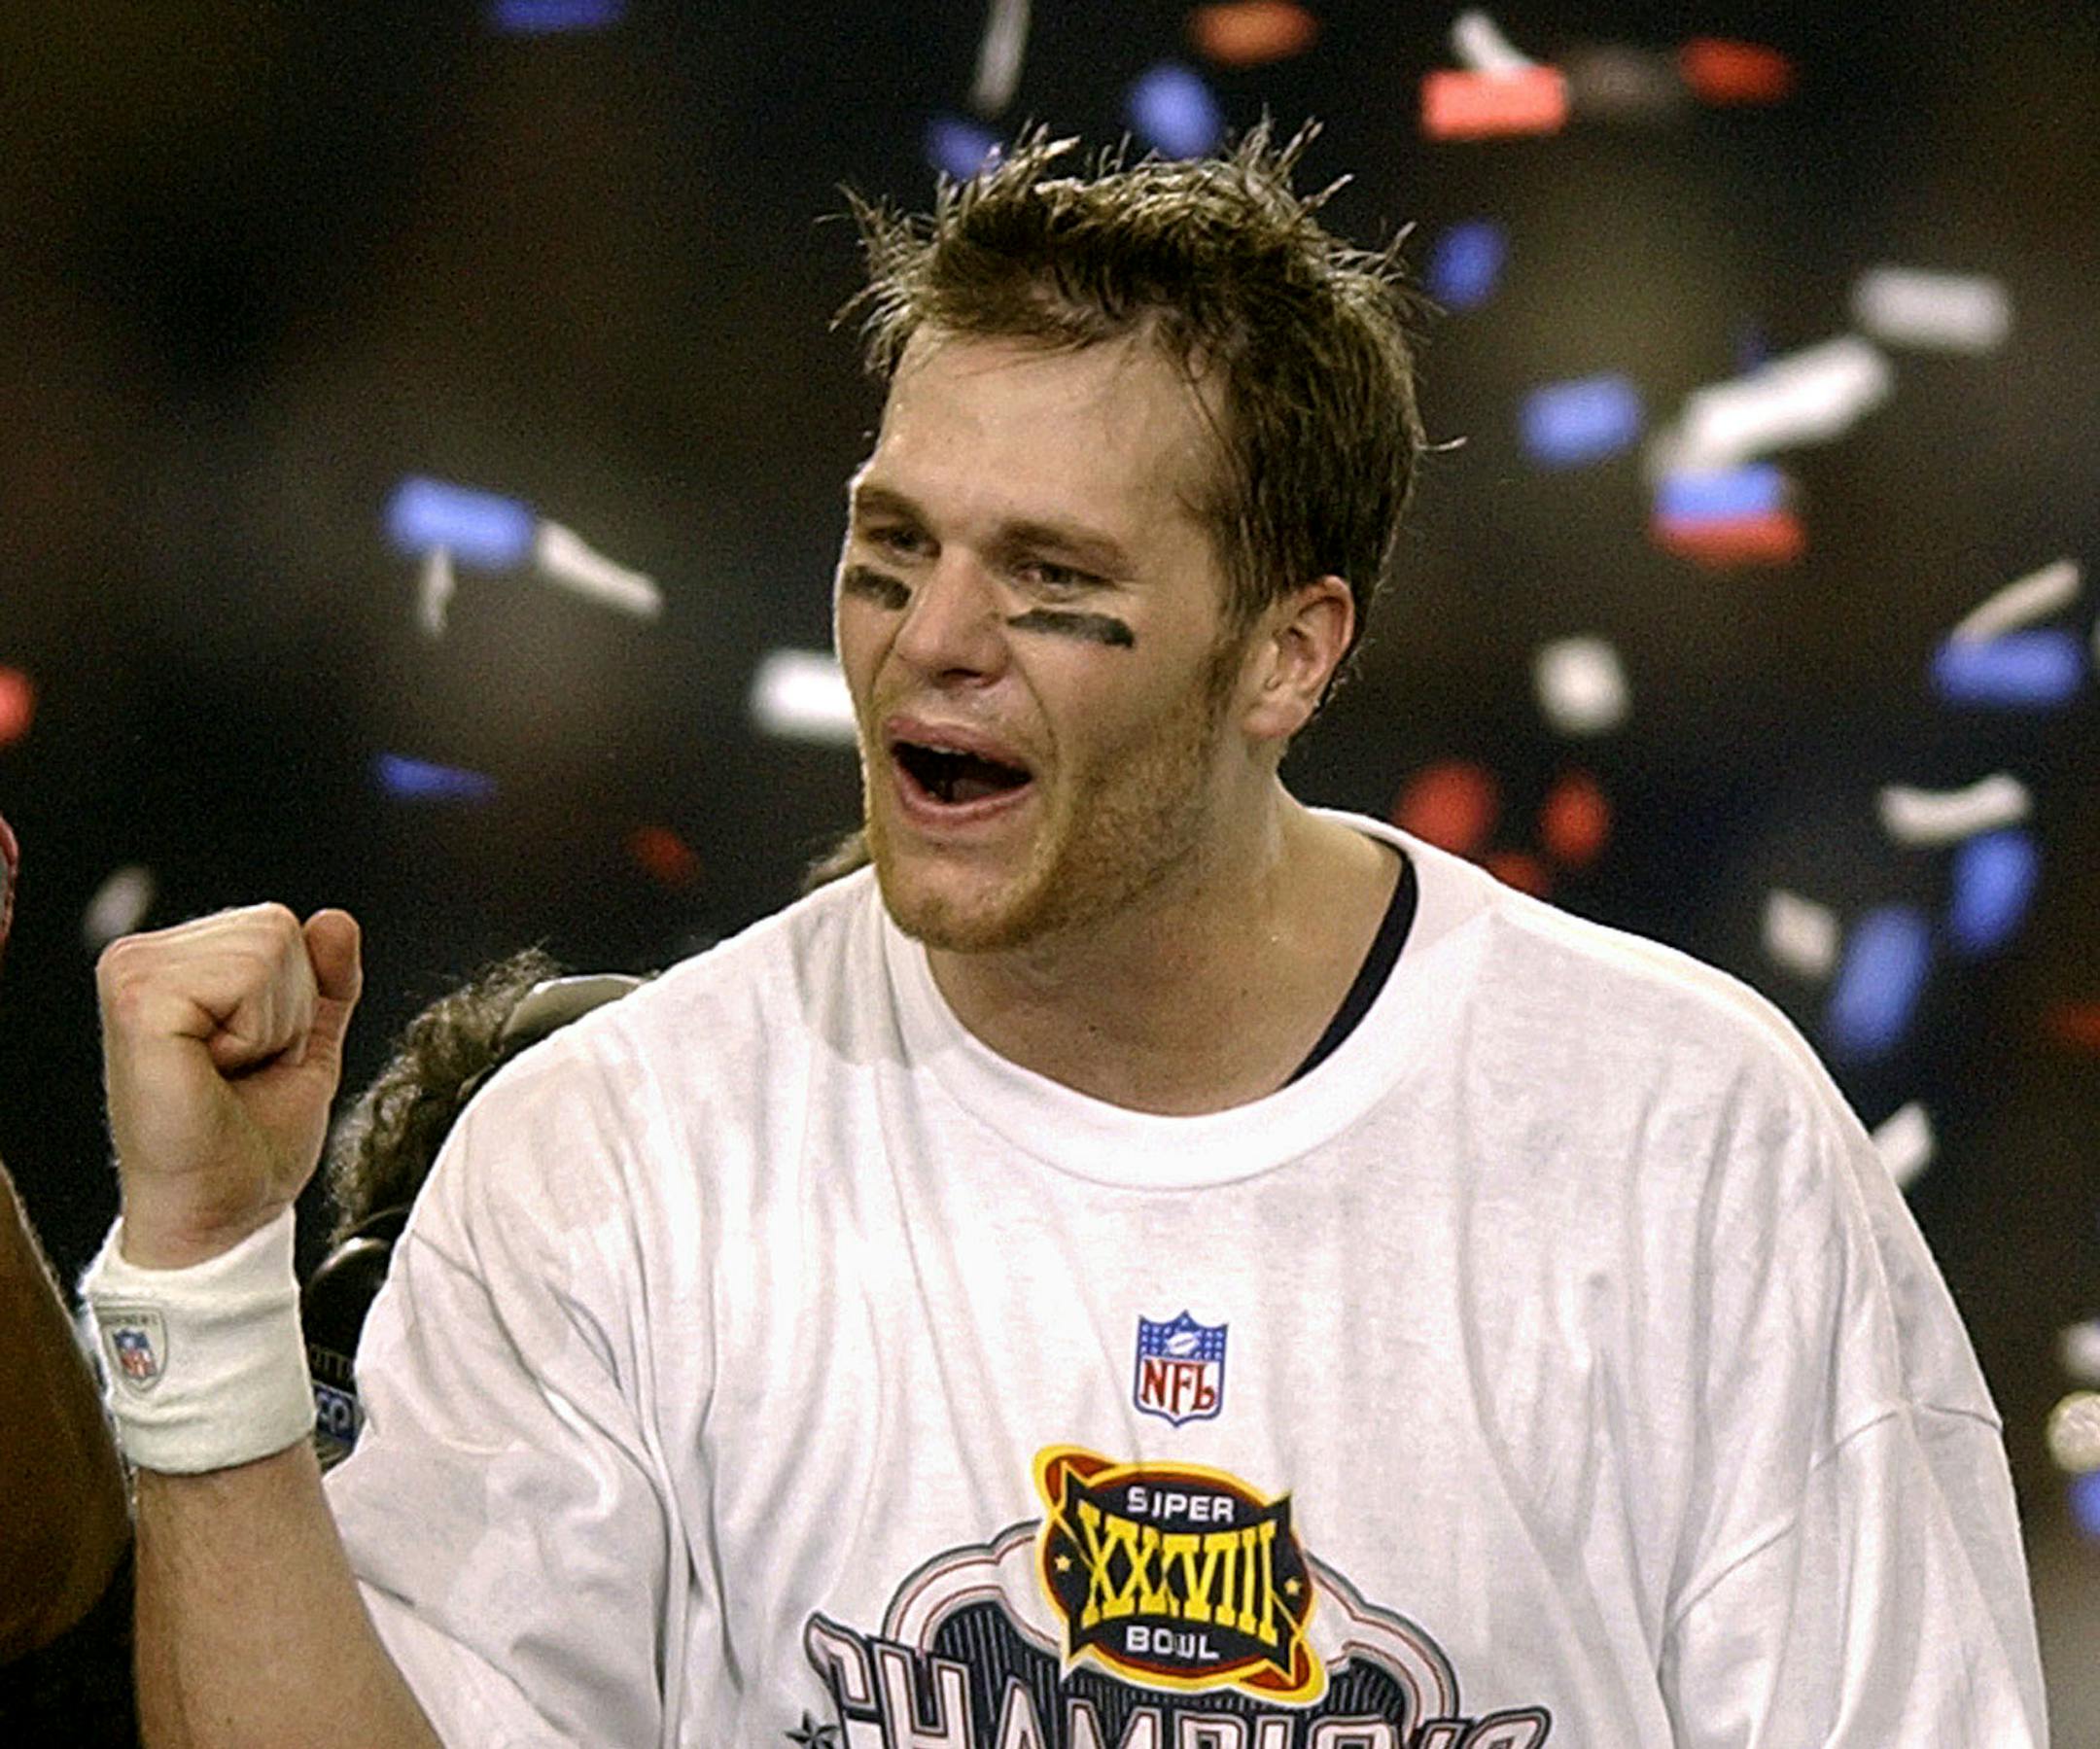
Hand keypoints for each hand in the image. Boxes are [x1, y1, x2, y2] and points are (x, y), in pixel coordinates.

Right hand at [97, 904, 362, 1268]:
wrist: (220, 1215)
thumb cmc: (248, 1143)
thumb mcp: (307, 1046)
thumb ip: (325, 981)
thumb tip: (335, 920)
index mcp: (172, 964)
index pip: (280, 924)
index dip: (295, 1000)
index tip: (252, 1060)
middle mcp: (141, 958)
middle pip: (278, 929)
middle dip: (287, 1011)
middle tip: (241, 1072)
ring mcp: (132, 975)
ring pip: (270, 948)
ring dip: (272, 1026)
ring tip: (225, 1074)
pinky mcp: (138, 1003)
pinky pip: (249, 977)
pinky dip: (256, 1034)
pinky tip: (212, 1072)